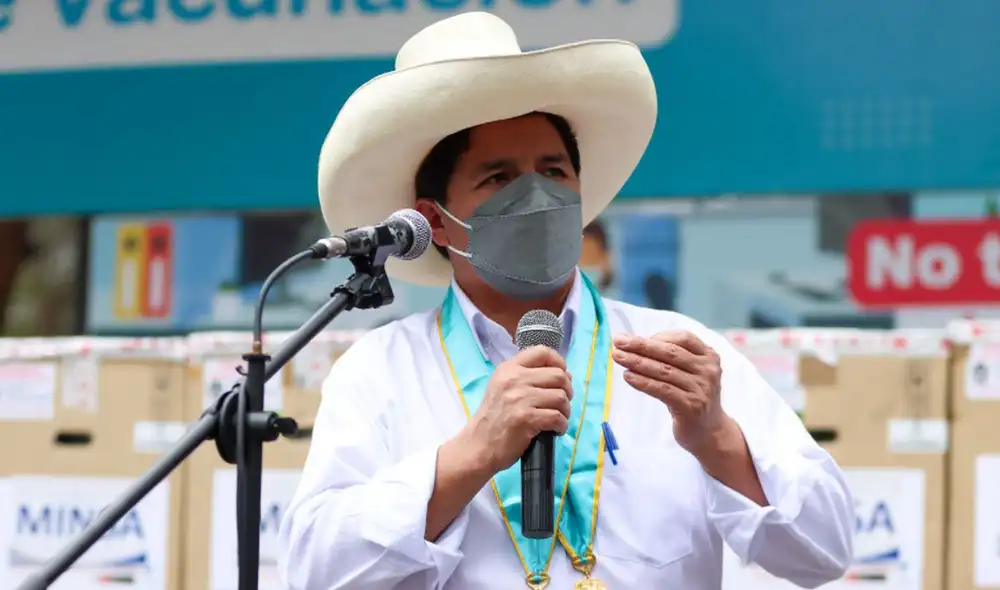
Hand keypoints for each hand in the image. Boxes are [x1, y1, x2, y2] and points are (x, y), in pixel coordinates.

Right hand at [462, 346, 572, 473]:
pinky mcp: (526, 419)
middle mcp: (513, 379)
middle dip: (567, 390)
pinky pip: (557, 417)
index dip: (559, 362)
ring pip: (561, 397)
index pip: (542, 352)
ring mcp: (520, 399)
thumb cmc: (493, 418)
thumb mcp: (502, 387)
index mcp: (508, 368)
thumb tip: (563, 374)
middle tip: (562, 403)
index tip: (563, 375)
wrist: (478, 445)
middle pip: (558, 375)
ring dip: (566, 410)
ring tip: (559, 418)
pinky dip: (562, 425)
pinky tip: (556, 430)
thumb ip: (526, 376)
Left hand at [612, 331, 726, 455]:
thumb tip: (634, 342)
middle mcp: (708, 370)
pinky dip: (643, 382)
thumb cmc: (691, 395)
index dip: (658, 336)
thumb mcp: (689, 372)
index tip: (634, 339)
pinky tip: (628, 376)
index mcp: (709, 356)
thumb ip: (670, 357)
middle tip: (618, 342)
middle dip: (641, 345)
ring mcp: (701, 388)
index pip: (683, 337)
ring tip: (618, 357)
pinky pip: (662, 390)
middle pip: (670, 352)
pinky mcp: (690, 406)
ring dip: (637, 362)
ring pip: (664, 370)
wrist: (708, 431)